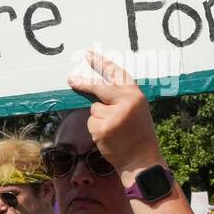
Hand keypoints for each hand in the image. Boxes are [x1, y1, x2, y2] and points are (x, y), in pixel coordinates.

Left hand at [66, 51, 162, 181]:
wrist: (142, 159)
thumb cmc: (139, 134)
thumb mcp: (136, 110)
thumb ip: (121, 98)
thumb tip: (95, 90)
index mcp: (135, 94)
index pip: (116, 73)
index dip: (102, 63)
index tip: (88, 54)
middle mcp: (124, 102)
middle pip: (98, 87)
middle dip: (83, 83)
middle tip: (71, 79)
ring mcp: (112, 115)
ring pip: (94, 109)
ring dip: (99, 119)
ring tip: (115, 130)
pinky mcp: (102, 128)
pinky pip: (91, 123)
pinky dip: (97, 130)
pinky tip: (109, 138)